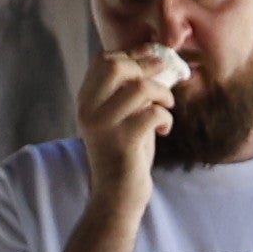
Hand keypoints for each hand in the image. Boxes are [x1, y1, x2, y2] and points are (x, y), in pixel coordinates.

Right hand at [77, 42, 182, 201]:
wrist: (116, 197)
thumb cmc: (125, 154)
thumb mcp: (121, 117)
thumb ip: (129, 91)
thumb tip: (156, 59)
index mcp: (85, 101)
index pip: (104, 60)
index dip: (134, 54)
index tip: (155, 60)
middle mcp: (88, 110)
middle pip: (116, 65)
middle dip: (147, 68)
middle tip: (164, 80)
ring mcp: (103, 125)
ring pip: (140, 87)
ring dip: (163, 94)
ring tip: (167, 108)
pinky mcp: (122, 141)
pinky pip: (153, 113)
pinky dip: (166, 118)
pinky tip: (164, 130)